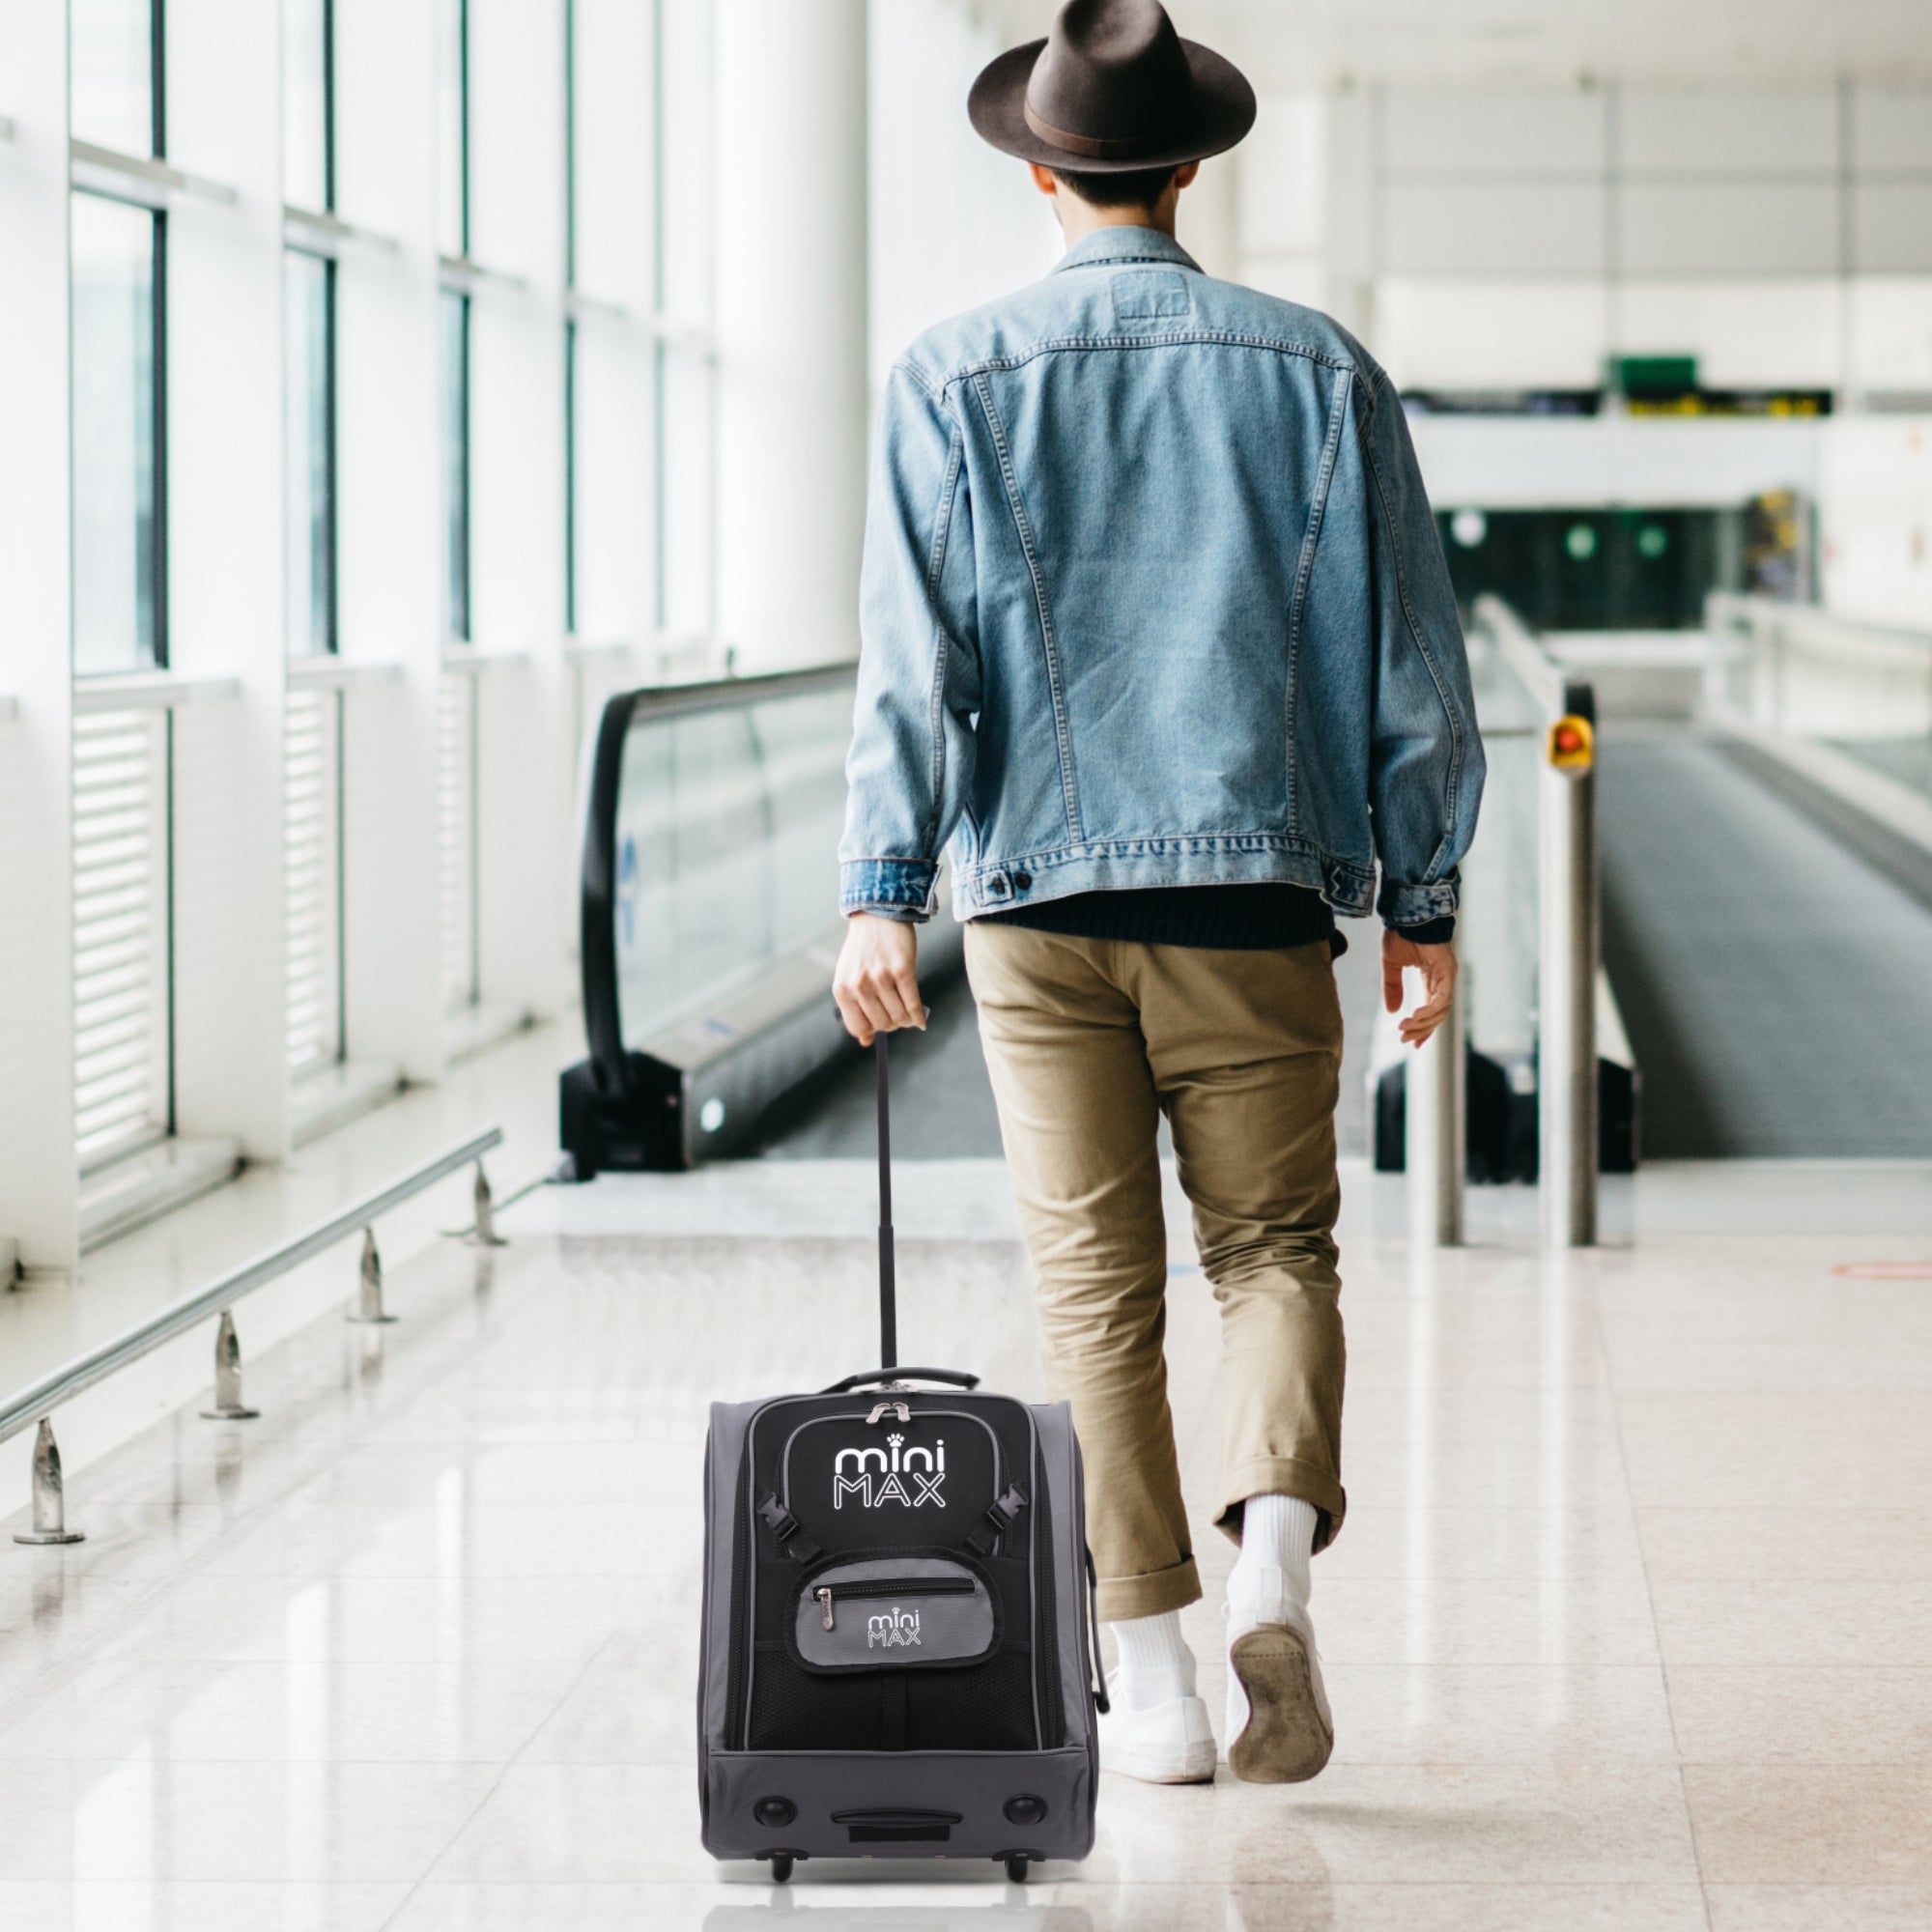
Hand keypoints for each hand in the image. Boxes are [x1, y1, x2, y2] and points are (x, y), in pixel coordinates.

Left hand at [833, 914, 924, 1044]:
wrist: (877, 915)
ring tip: (908, 1015)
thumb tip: (866, 1042)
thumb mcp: (849, 977)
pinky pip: (913, 1003)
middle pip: (882, 1024)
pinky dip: (918, 1016)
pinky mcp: (903, 970)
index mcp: (842, 989)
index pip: (858, 1028)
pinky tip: (921, 1021)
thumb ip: (854, 1008)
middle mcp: (859, 985)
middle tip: (897, 1016)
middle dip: (892, 1025)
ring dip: (906, 1020)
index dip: (872, 1031)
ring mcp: (881, 978)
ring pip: (899, 1016)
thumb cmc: (863, 950)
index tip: (880, 1026)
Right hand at [1382, 929, 1456, 1049]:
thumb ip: (1392, 987)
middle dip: (1421, 1030)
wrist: (1406, 913)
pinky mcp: (1447, 971)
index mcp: (1430, 979)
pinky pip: (1442, 998)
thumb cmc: (1399, 933)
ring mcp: (1447, 975)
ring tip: (1405, 1027)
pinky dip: (1430, 1010)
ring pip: (1441, 1010)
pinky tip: (1415, 1016)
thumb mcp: (1391, 965)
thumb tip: (1391, 1011)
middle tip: (1404, 1039)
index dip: (1423, 1029)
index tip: (1411, 1044)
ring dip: (1423, 1023)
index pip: (1431, 1011)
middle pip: (1438, 1015)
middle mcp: (1442, 980)